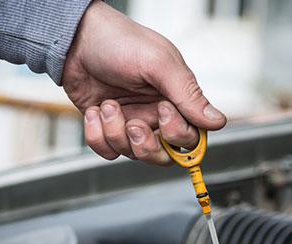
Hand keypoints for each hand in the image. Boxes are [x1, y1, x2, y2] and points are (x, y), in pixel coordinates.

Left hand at [61, 1, 225, 164]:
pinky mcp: (107, 128)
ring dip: (116, 134)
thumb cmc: (118, 41)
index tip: (162, 109)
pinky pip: (108, 151)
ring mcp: (132, 122)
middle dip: (147, 145)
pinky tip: (94, 111)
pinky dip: (97, 136)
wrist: (74, 39)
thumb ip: (188, 94)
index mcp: (176, 99)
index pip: (191, 137)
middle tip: (133, 125)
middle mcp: (156, 115)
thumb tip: (217, 121)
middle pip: (165, 156)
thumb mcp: (159, 63)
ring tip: (107, 106)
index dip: (178, 133)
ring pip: (134, 155)